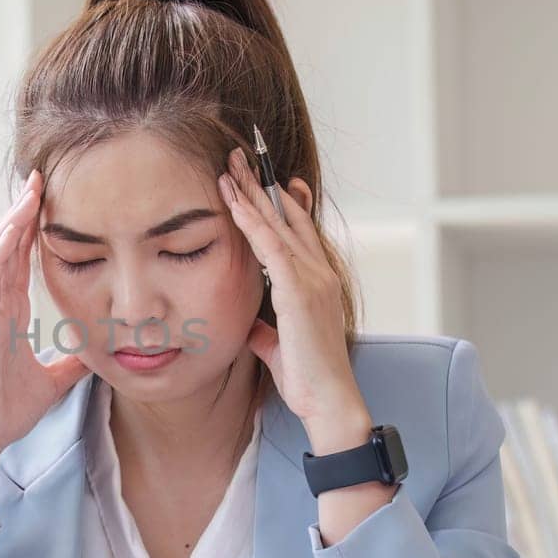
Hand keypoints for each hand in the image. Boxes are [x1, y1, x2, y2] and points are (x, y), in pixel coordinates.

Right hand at [0, 169, 91, 458]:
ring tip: (30, 192)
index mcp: (9, 313)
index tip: (50, 201)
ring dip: (12, 223)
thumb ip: (70, 363)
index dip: (34, 230)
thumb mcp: (53, 380)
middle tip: (41, 177)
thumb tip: (97, 354)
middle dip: (24, 213)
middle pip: (9, 248)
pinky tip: (11, 232)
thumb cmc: (7, 409)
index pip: (22, 261)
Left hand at [217, 150, 369, 451]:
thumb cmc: (307, 378)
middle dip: (260, 186)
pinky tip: (233, 201)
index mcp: (317, 282)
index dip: (280, 203)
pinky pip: (270, 246)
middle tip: (240, 157)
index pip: (297, 231)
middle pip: (287, 217)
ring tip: (229, 166)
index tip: (263, 180)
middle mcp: (318, 273)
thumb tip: (249, 325)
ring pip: (276, 224)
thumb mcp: (279, 346)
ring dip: (250, 193)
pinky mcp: (298, 291)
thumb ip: (265, 329)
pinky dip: (251, 220)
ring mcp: (312, 279)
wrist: (329, 400)